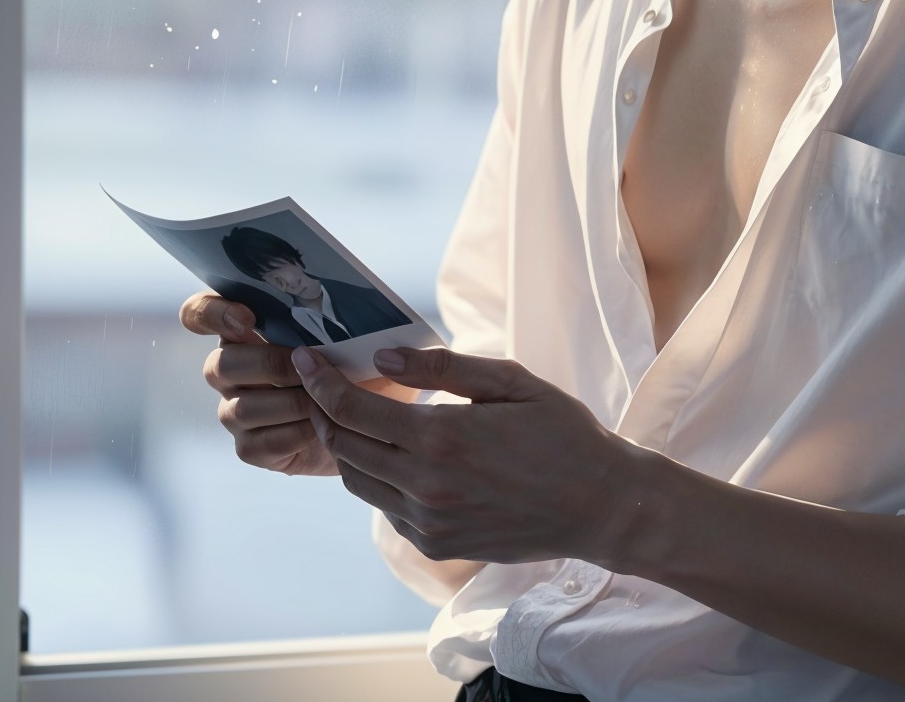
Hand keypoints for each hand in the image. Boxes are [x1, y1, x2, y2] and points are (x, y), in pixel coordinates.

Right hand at [179, 290, 421, 476]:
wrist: (377, 419)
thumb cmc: (360, 364)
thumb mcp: (355, 332)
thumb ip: (333, 314)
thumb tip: (337, 303)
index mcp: (245, 330)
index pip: (200, 314)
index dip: (211, 314)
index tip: (247, 318)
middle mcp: (232, 369)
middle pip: (219, 365)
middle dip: (268, 365)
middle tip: (306, 364)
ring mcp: (237, 410)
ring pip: (239, 408)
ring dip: (286, 403)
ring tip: (324, 400)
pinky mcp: (251, 447)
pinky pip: (256, 443)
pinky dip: (291, 435)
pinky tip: (319, 428)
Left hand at [291, 343, 648, 568]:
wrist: (598, 505)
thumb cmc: (562, 432)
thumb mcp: (510, 382)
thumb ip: (443, 370)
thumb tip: (383, 359)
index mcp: (442, 440)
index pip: (354, 410)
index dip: (322, 382)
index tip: (306, 359)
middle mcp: (425, 488)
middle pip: (345, 448)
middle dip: (324, 410)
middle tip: (320, 382)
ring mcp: (428, 524)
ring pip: (359, 482)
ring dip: (346, 447)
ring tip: (350, 414)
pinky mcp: (436, 546)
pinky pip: (386, 508)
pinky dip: (377, 477)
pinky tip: (393, 452)